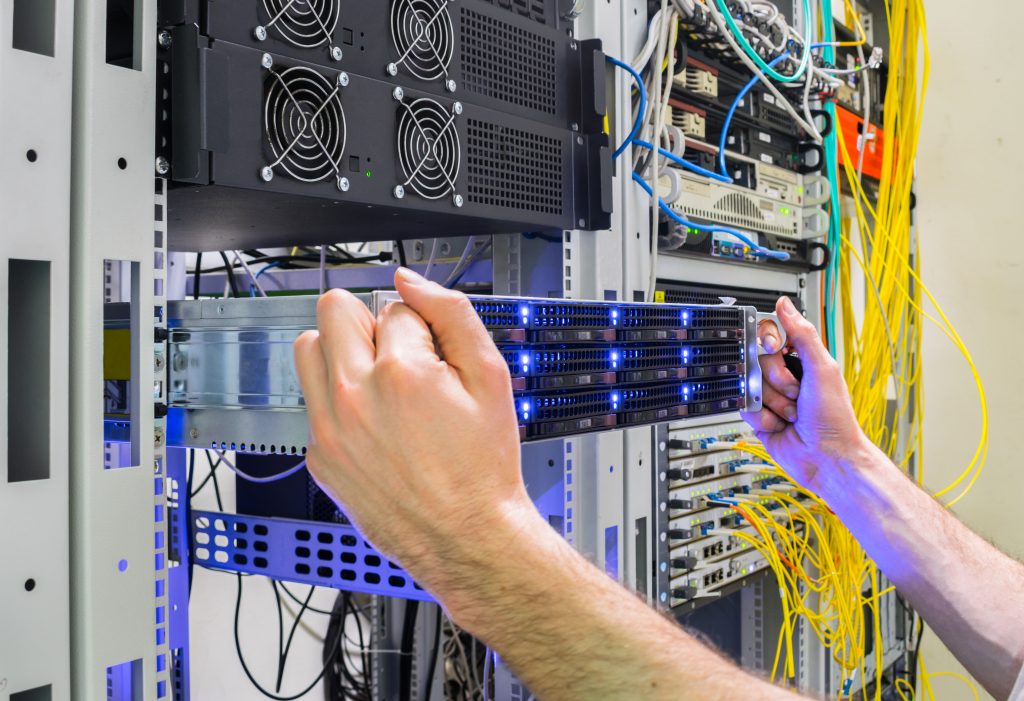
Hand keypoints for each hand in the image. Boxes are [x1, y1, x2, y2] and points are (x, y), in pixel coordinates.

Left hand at [293, 268, 541, 611]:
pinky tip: (374, 427)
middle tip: (397, 358)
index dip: (421, 328)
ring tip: (376, 383)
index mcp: (400, 373)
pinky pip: (312, 403)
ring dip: (339, 354)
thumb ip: (452, 315)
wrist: (466, 537)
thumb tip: (411, 281)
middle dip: (368, 324)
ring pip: (308, 349)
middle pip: (333, 311)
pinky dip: (338, 404)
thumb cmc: (482, 467)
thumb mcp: (490, 378)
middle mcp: (354, 397)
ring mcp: (330, 429)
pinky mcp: (319, 456)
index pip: (394, 308)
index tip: (433, 357)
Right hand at [740, 297, 872, 496]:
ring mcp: (770, 397)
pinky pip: (744, 408)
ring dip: (771, 403)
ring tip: (791, 414)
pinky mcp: (759, 417)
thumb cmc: (834, 418)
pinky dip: (762, 418)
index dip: (767, 342)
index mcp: (801, 359)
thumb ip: (802, 335)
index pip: (770, 336)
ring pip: (749, 385)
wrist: (827, 458)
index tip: (775, 350)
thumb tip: (785, 305)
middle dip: (776, 380)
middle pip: (756, 361)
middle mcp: (784, 376)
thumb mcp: (822, 369)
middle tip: (796, 393)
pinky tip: (780, 424)